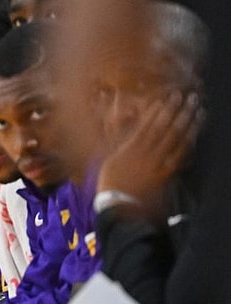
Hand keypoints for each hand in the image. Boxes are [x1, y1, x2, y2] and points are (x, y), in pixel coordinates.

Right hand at [98, 91, 202, 205]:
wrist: (119, 204)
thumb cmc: (110, 181)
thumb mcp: (110, 159)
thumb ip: (122, 143)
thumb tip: (130, 128)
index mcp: (131, 148)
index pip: (148, 124)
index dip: (159, 110)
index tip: (168, 97)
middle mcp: (147, 153)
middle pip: (165, 128)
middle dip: (176, 110)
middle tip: (187, 96)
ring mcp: (158, 163)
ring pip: (176, 139)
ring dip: (188, 122)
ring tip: (197, 109)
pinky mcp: (166, 173)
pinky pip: (180, 155)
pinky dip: (188, 143)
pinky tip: (195, 133)